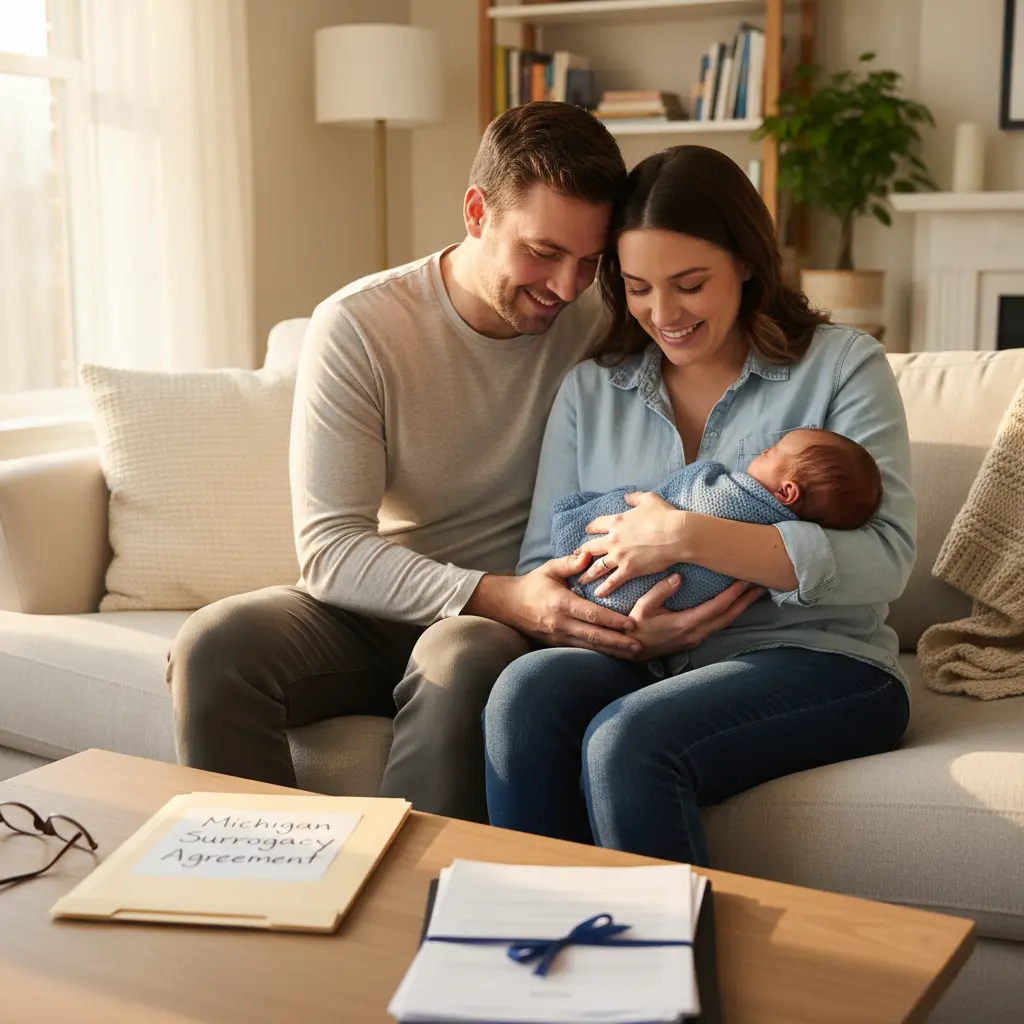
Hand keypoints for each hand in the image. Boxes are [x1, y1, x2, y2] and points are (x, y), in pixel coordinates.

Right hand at [464, 554, 642, 656]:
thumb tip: (588, 555)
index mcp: (560, 603)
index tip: (631, 623)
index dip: (612, 620)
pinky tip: (615, 655)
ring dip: (612, 651)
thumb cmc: (533, 584)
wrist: (509, 605)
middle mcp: (560, 624)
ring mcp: (558, 637)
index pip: (591, 614)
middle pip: (594, 635)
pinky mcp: (557, 645)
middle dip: (618, 642)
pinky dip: (600, 653)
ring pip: (590, 647)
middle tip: (640, 645)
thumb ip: (570, 562)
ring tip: (633, 653)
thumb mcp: (549, 568)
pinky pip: (582, 650)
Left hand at [578, 491, 688, 596]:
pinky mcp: (628, 569)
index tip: (588, 531)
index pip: (597, 524)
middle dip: (582, 552)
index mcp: (617, 521)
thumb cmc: (665, 516)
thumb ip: (635, 497)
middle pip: (592, 546)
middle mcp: (613, 539)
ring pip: (597, 566)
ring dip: (588, 574)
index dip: (591, 528)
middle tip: (576, 556)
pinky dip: (605, 588)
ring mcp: (619, 556)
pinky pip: (612, 581)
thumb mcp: (649, 499)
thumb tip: (626, 496)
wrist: (677, 535)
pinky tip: (598, 594)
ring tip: (581, 580)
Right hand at [615, 577, 765, 662]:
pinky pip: (718, 626)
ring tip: (752, 593)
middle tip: (760, 584)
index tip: (745, 580)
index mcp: (686, 624)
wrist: (631, 651)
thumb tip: (678, 577)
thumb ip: (660, 591)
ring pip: (726, 622)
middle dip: (746, 600)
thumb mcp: (643, 607)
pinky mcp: (694, 640)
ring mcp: (696, 638)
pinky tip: (734, 605)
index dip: (733, 593)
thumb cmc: (635, 628)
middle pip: (729, 616)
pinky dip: (730, 614)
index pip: (717, 607)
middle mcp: (695, 633)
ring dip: (741, 607)